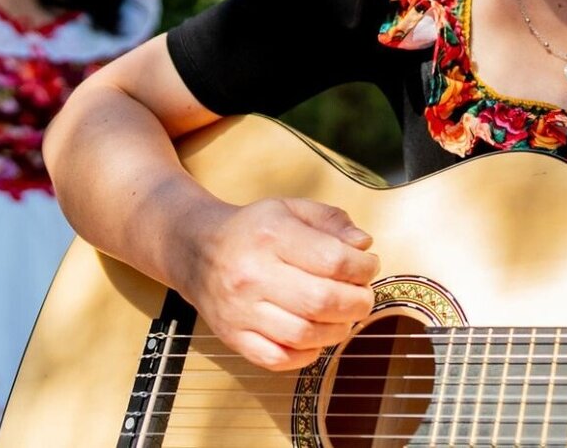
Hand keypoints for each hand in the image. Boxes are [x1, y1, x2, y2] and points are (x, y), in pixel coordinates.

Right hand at [183, 197, 379, 371]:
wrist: (196, 250)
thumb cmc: (253, 229)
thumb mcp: (292, 209)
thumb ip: (332, 222)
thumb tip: (364, 245)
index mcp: (271, 236)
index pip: (333, 260)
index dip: (363, 267)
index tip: (369, 266)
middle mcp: (253, 275)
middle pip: (321, 301)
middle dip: (356, 302)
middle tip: (363, 297)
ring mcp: (240, 310)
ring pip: (303, 334)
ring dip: (337, 330)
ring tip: (343, 316)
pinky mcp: (232, 337)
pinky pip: (277, 359)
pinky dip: (306, 354)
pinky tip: (315, 337)